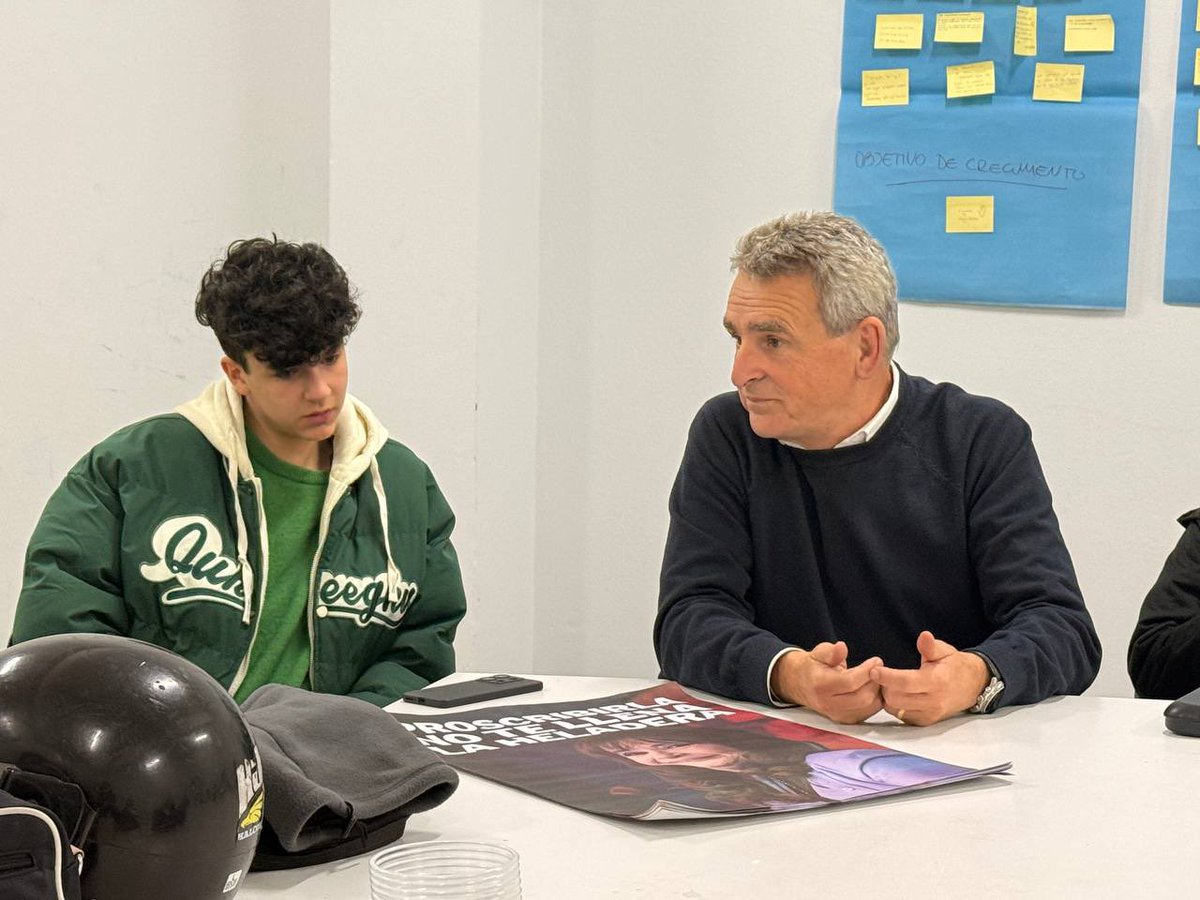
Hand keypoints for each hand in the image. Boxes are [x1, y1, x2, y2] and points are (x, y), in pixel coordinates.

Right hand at [771, 641, 883, 724]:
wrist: (800, 685)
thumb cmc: (813, 666)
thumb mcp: (818, 653)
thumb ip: (831, 652)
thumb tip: (842, 647)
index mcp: (820, 685)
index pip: (850, 682)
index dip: (867, 671)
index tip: (876, 660)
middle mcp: (828, 704)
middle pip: (863, 698)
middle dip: (875, 682)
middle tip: (878, 669)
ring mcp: (837, 715)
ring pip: (869, 707)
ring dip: (877, 692)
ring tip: (875, 678)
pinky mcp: (845, 720)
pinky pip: (868, 713)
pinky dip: (875, 700)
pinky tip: (871, 688)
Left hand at [870, 631, 988, 726]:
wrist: (972, 687)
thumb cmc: (953, 665)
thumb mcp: (945, 651)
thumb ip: (931, 646)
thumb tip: (924, 635)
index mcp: (937, 682)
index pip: (906, 683)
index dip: (887, 677)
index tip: (874, 671)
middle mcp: (933, 702)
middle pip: (896, 699)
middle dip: (884, 687)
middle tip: (881, 676)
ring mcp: (930, 715)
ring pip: (896, 710)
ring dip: (888, 698)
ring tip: (890, 685)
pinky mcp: (926, 723)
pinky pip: (902, 717)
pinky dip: (896, 706)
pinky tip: (898, 695)